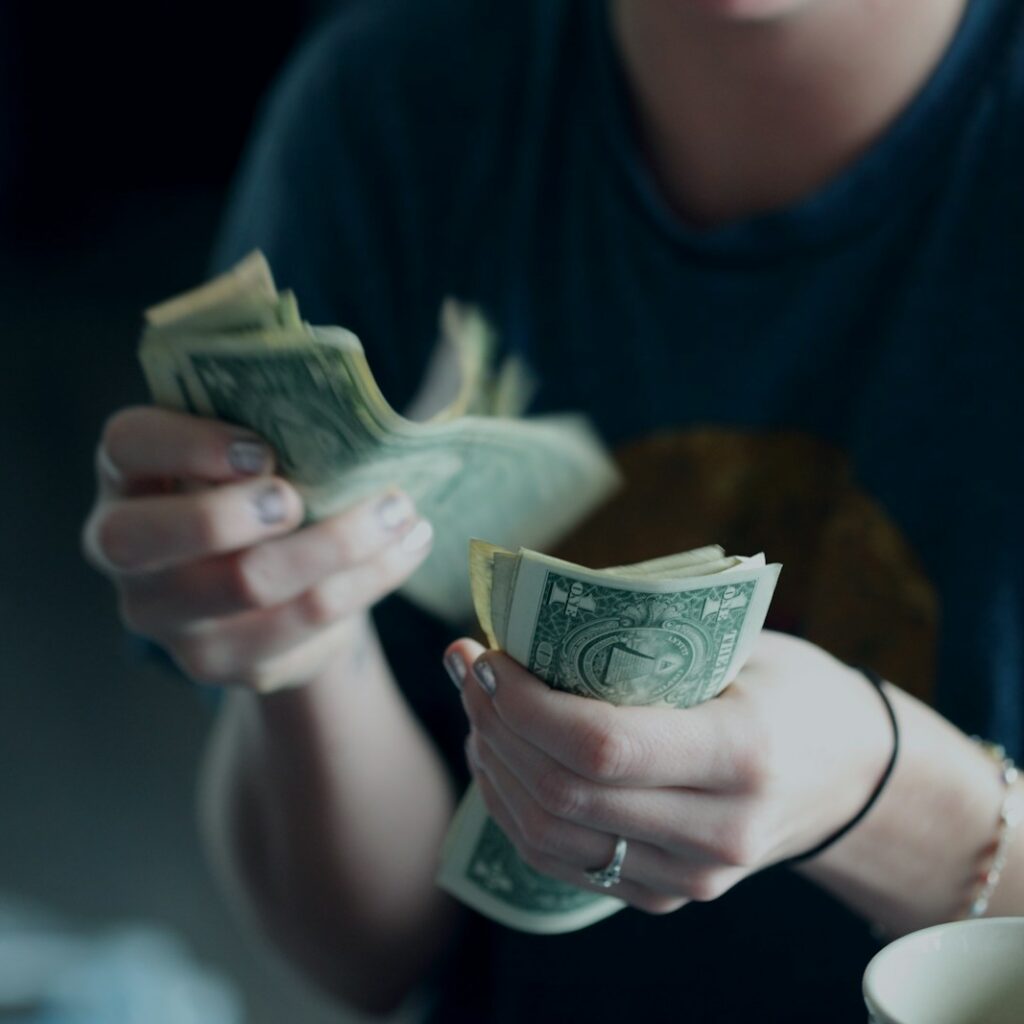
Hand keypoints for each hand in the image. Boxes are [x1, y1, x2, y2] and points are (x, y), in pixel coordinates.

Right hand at [83, 406, 432, 691]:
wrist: (272, 588)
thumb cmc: (261, 491)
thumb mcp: (253, 453)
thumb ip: (273, 428)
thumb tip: (352, 414)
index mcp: (129, 475)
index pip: (127, 446)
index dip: (187, 445)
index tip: (260, 449)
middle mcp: (125, 551)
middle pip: (151, 538)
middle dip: (232, 513)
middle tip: (298, 498)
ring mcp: (167, 617)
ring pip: (248, 583)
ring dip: (338, 542)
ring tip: (400, 510)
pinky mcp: (222, 662)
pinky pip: (303, 623)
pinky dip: (369, 579)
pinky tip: (407, 547)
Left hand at [450, 631, 892, 913]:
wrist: (849, 775)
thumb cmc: (791, 688)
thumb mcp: (740, 644)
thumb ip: (648, 639)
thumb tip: (533, 617)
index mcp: (742, 753)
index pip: (602, 746)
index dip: (525, 703)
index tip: (488, 655)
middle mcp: (717, 832)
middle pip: (563, 794)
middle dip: (495, 726)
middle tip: (469, 669)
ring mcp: (691, 877)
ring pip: (550, 837)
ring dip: (494, 766)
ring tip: (477, 708)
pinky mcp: (667, 895)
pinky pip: (563, 863)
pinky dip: (515, 808)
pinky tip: (500, 758)